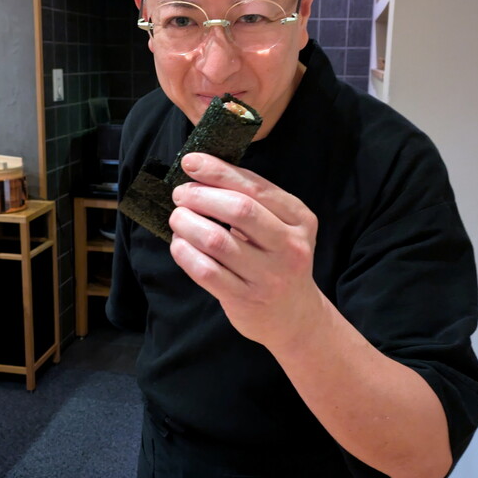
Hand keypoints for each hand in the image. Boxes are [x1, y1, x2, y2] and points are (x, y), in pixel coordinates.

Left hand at [168, 152, 322, 349]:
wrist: (293, 315)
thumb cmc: (277, 260)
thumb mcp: (281, 227)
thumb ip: (252, 201)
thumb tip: (201, 172)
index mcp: (300, 219)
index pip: (256, 187)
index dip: (219, 172)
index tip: (191, 162)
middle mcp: (290, 247)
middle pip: (239, 210)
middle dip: (201, 196)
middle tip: (180, 194)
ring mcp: (269, 276)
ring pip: (217, 241)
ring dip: (188, 224)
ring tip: (177, 218)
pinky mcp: (246, 299)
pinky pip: (206, 271)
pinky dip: (185, 253)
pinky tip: (179, 244)